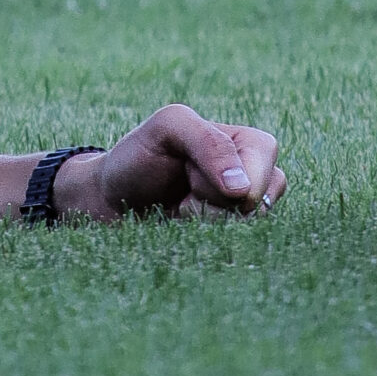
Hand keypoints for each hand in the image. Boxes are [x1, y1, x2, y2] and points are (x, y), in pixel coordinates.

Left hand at [59, 104, 284, 219]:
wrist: (113, 200)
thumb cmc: (138, 157)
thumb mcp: (167, 127)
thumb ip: (207, 142)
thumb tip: (244, 190)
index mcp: (247, 143)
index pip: (263, 160)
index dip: (223, 174)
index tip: (187, 170)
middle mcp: (255, 178)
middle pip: (258, 200)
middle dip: (213, 202)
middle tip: (184, 192)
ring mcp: (245, 213)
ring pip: (248, 228)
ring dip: (206, 223)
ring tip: (183, 210)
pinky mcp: (231, 240)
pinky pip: (235, 248)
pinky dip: (203, 240)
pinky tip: (185, 228)